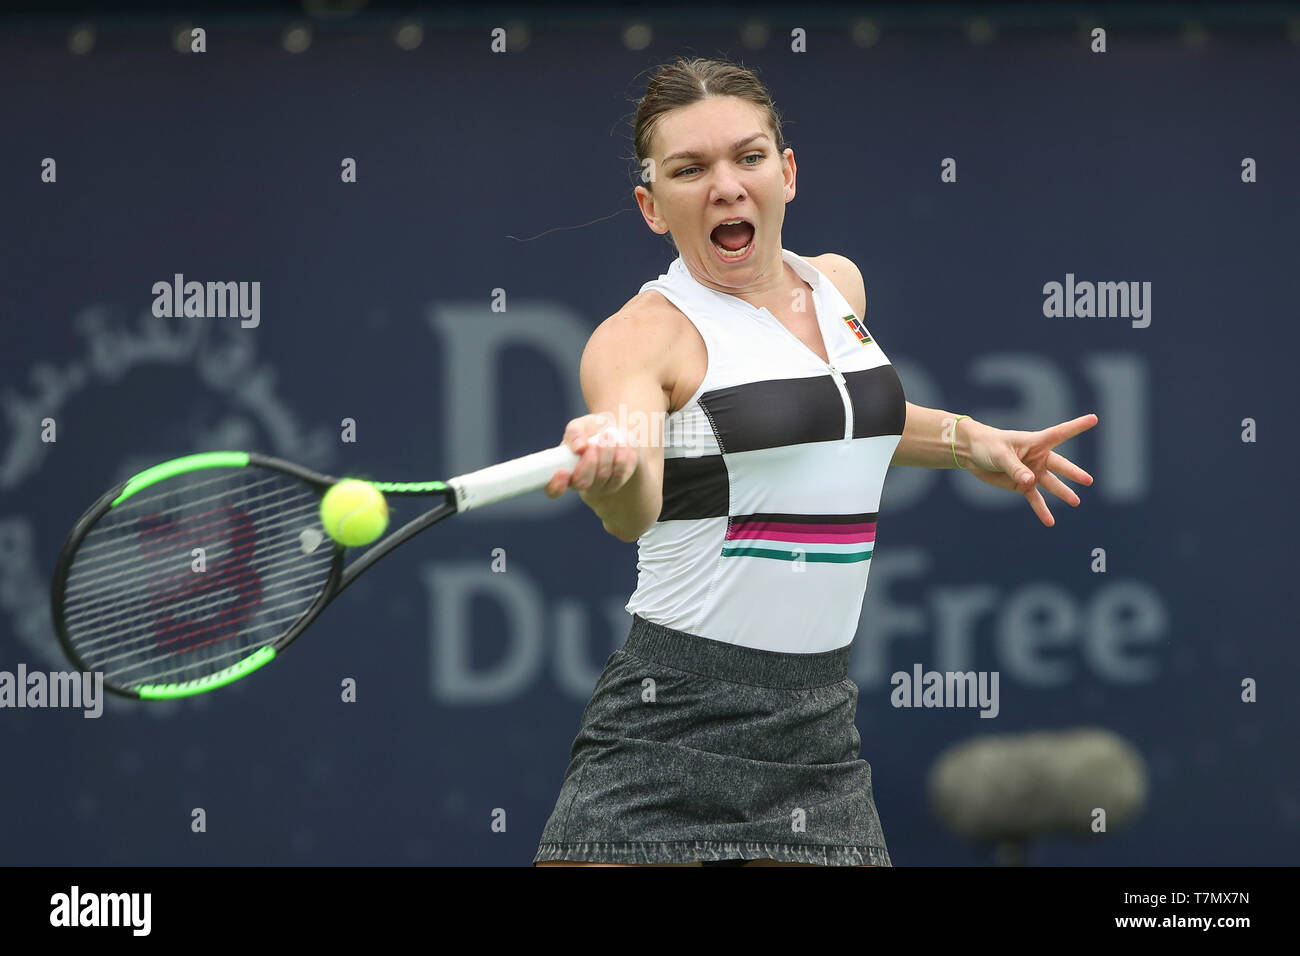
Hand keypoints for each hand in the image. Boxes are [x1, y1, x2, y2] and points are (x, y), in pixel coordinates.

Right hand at [544, 412, 638, 499]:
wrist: (615, 432)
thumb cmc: (592, 430)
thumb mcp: (581, 425)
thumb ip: (575, 433)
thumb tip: (578, 447)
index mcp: (563, 470)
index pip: (553, 489)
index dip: (556, 485)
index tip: (563, 471)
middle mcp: (579, 482)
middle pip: (582, 482)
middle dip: (589, 462)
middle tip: (594, 444)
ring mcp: (599, 485)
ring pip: (602, 475)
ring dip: (606, 453)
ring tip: (609, 434)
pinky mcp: (616, 482)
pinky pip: (620, 473)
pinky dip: (621, 455)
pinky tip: (621, 442)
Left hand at [962, 414, 1097, 526]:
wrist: (973, 454)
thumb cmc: (988, 446)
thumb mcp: (1001, 455)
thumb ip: (1016, 468)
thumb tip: (1031, 482)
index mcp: (1035, 442)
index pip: (1060, 433)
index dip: (1077, 426)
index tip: (1094, 418)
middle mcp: (1038, 457)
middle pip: (1059, 465)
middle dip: (1073, 473)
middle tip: (1088, 480)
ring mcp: (1032, 472)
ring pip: (1051, 484)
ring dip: (1063, 493)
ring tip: (1075, 502)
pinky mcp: (1022, 485)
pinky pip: (1035, 499)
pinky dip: (1042, 510)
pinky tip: (1050, 521)